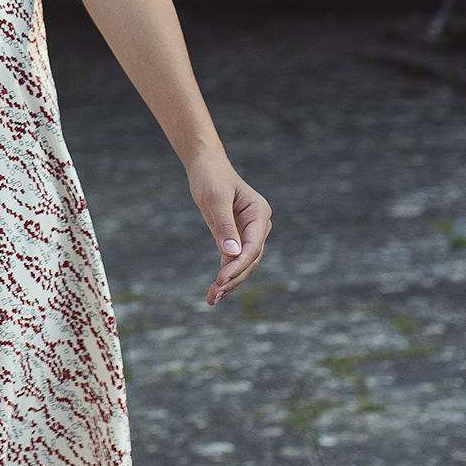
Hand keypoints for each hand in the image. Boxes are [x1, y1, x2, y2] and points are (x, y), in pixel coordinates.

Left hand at [187, 152, 271, 305]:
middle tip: (213, 296)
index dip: (237, 266)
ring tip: (212, 299)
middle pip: (250, 260)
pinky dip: (225, 275)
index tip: (220, 280)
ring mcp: (249, 233)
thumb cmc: (211, 177)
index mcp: (259, 213)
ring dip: (229, 283)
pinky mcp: (236, 238)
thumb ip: (224, 226)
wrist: (206, 167)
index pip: (252, 247)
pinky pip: (233, 261)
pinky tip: (215, 292)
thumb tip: (232, 255)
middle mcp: (258, 225)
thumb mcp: (215, 199)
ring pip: (243, 265)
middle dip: (233, 279)